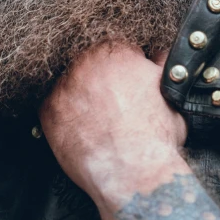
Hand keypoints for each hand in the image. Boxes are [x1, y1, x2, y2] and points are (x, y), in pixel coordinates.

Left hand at [39, 44, 186, 198]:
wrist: (134, 170)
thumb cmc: (155, 135)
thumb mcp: (170, 93)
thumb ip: (160, 67)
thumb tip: (158, 55)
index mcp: (116, 51)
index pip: (117, 49)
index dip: (125, 68)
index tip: (126, 83)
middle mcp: (85, 62)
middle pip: (90, 64)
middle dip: (100, 80)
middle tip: (112, 103)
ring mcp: (63, 86)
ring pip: (69, 84)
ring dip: (80, 95)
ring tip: (96, 117)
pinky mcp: (48, 111)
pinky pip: (51, 106)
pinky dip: (63, 115)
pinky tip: (79, 128)